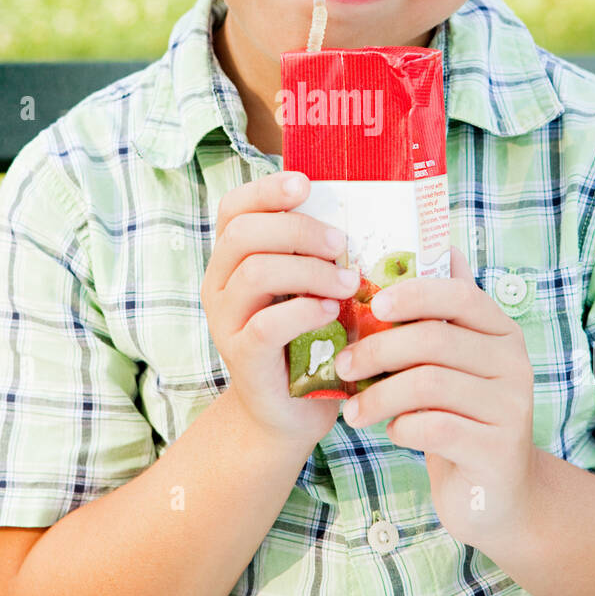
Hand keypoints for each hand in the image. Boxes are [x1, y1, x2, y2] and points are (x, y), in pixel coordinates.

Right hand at [200, 169, 357, 446]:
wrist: (293, 410)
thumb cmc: (313, 338)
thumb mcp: (314, 287)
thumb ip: (324, 253)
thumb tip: (374, 209)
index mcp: (235, 259)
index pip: (234, 208)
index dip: (266, 190)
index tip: (307, 184)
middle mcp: (221, 284)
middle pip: (244, 233)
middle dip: (299, 230)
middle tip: (342, 244)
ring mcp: (226, 321)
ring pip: (256, 272)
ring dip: (310, 270)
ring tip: (349, 283)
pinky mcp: (242, 357)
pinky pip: (267, 324)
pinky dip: (304, 312)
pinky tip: (332, 312)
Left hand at [335, 245, 540, 549]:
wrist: (494, 495)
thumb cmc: (461, 416)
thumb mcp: (455, 362)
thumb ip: (444, 313)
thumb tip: (438, 244)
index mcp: (501, 331)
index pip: (458, 295)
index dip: (412, 294)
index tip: (372, 305)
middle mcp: (514, 363)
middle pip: (434, 340)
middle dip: (377, 350)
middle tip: (342, 366)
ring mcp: (510, 407)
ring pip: (428, 384)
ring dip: (379, 395)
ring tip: (353, 410)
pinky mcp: (496, 450)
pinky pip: (434, 427)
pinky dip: (401, 428)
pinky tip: (392, 432)